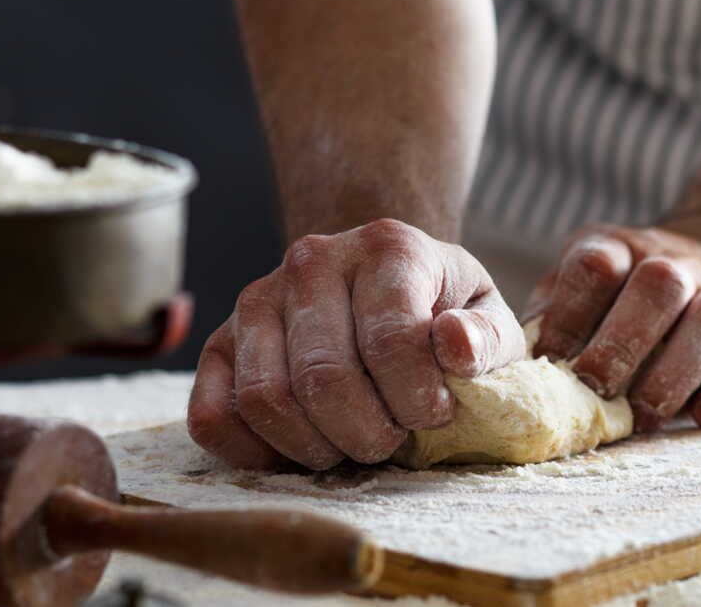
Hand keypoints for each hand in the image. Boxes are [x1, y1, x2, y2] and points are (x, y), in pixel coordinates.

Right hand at [188, 219, 524, 469]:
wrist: (382, 284)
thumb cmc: (442, 312)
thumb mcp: (489, 319)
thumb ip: (486, 338)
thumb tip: (456, 345)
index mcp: (388, 247)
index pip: (390, 342)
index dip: (416, 400)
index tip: (435, 414)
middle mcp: (312, 261)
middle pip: (324, 379)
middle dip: (368, 434)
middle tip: (392, 439)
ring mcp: (257, 299)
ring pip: (267, 400)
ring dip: (316, 448)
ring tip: (352, 442)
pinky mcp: (219, 342)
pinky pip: (212, 416)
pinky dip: (255, 452)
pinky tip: (301, 448)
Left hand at [527, 221, 700, 431]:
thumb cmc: (633, 291)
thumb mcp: (588, 282)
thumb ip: (552, 313)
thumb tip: (509, 363)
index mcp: (624, 250)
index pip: (596, 266)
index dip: (569, 312)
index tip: (549, 358)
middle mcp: (680, 265)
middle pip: (659, 286)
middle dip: (623, 342)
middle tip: (595, 389)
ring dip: (677, 371)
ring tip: (645, 415)